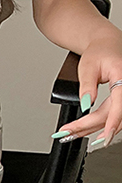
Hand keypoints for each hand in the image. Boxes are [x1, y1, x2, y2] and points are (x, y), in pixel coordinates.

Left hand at [52, 31, 121, 147]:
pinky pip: (109, 116)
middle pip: (111, 115)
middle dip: (89, 128)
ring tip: (69, 133)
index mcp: (121, 76)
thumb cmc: (99, 52)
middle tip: (66, 133)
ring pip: (110, 119)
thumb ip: (87, 87)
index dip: (112, 122)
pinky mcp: (118, 101)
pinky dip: (95, 124)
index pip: (119, 104)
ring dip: (91, 129)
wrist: (106, 45)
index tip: (103, 137)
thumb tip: (86, 105)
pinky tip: (80, 129)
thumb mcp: (88, 67)